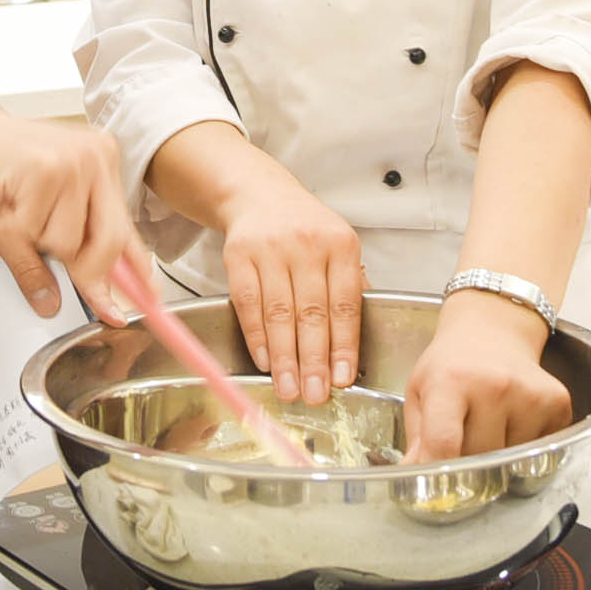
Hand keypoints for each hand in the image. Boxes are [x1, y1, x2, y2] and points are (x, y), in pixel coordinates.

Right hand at [0, 111, 144, 324]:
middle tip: (57, 270)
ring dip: (36, 241)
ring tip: (18, 208)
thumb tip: (61, 301)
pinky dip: (13, 229)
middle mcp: (95, 158)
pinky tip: (6, 200)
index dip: (137, 271)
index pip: (128, 228)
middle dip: (84, 273)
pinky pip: (35, 231)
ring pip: (68, 243)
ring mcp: (73, 161)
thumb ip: (60, 253)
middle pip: (109, 241)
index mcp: (102, 163)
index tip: (149, 300)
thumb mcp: (35, 215)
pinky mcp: (44, 169)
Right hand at [217, 163, 362, 407]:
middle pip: (312, 313)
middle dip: (314, 361)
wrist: (260, 194)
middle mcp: (307, 244)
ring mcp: (270, 249)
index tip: (343, 379)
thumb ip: (348, 289)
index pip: (345, 304)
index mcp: (340, 244)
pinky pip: (248, 304)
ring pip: (279, 314)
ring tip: (289, 390)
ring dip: (285, 358)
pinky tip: (266, 361)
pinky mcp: (239, 255)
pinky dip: (257, 337)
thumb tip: (352, 348)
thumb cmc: (306, 229)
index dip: (344, 345)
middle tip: (315, 395)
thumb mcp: (338, 246)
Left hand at [402, 289, 569, 462]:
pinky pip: (539, 449)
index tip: (435, 488)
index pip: (445, 443)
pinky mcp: (557, 402)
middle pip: (479, 458)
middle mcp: (494, 385)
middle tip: (463, 435)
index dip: (438, 471)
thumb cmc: (452, 364)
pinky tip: (515, 419)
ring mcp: (529, 394)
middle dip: (467, 459)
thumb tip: (415, 477)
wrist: (493, 331)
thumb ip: (417, 438)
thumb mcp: (420, 391)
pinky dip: (525, 445)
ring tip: (490, 422)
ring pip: (510, 459)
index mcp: (450, 380)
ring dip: (498, 453)